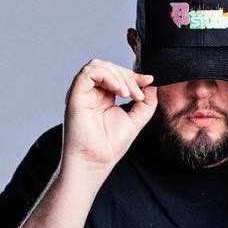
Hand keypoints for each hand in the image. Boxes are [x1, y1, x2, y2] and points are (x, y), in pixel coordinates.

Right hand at [61, 58, 157, 175]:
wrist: (96, 162)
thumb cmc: (110, 147)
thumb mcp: (135, 120)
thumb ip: (145, 103)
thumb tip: (152, 84)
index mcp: (104, 97)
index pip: (117, 75)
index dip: (134, 76)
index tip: (149, 81)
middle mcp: (91, 93)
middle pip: (108, 67)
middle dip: (128, 76)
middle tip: (139, 94)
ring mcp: (82, 93)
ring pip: (98, 65)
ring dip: (118, 75)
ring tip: (129, 94)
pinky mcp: (75, 95)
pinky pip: (89, 73)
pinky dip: (107, 76)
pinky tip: (119, 90)